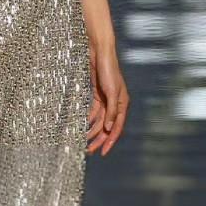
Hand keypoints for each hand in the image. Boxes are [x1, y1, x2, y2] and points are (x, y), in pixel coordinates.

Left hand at [86, 40, 129, 156]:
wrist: (99, 53)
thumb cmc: (108, 70)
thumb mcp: (111, 92)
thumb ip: (111, 111)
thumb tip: (109, 129)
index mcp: (122, 104)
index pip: (116, 128)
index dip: (110, 141)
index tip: (102, 153)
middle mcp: (115, 104)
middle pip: (107, 127)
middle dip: (99, 139)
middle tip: (89, 151)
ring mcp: (106, 100)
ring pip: (100, 121)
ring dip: (93, 131)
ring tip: (84, 141)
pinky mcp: (98, 94)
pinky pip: (94, 112)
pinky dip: (89, 119)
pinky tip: (83, 126)